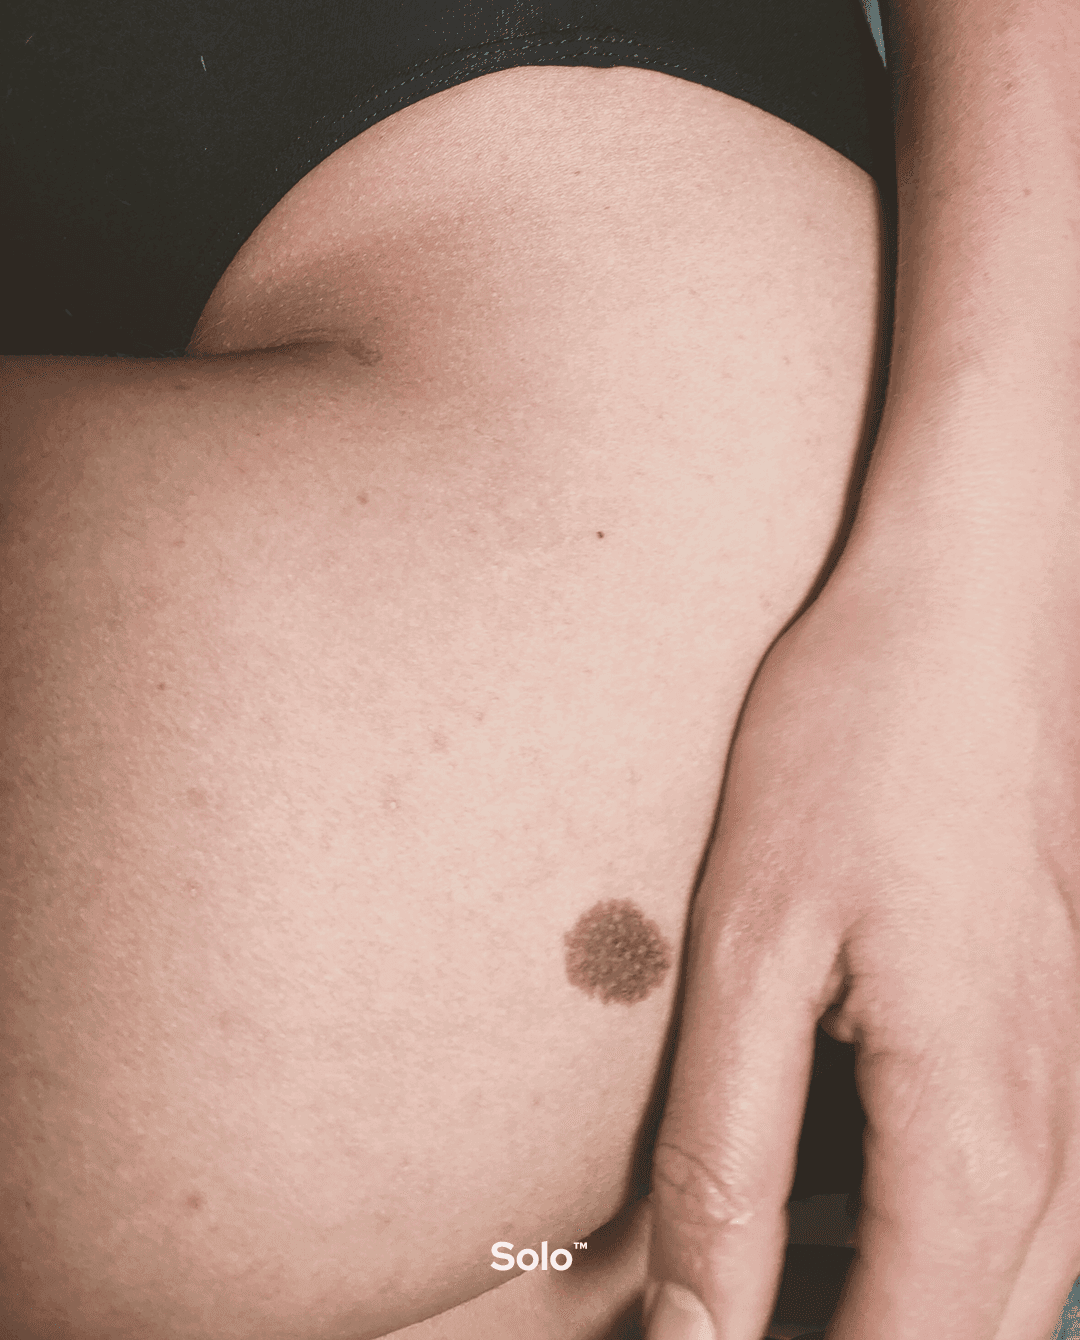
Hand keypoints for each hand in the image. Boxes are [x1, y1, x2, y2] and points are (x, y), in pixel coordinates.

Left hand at [643, 571, 1079, 1339]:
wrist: (969, 614)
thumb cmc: (856, 749)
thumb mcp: (753, 948)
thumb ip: (726, 1157)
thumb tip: (695, 1333)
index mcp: (981, 1135)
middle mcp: (1063, 1144)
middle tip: (688, 1309)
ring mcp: (1077, 1097)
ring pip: (980, 1283)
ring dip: (854, 1292)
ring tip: (729, 1238)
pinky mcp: (1054, 1047)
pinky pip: (993, 1200)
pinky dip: (891, 1219)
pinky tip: (800, 1155)